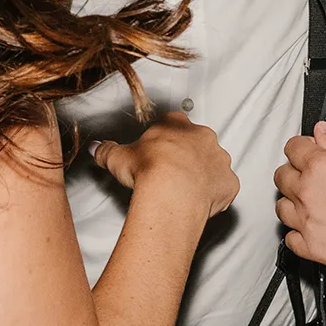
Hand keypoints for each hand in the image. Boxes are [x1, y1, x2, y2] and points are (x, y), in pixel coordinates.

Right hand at [93, 111, 238, 219]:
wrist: (172, 192)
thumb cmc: (148, 170)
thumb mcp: (118, 157)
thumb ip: (107, 150)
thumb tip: (97, 148)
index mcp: (177, 125)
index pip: (173, 123)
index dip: (165, 138)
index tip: (158, 150)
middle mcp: (203, 137)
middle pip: (197, 141)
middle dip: (187, 155)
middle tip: (171, 172)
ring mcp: (219, 159)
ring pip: (214, 163)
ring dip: (203, 173)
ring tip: (185, 190)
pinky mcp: (228, 182)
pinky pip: (224, 186)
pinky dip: (215, 193)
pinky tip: (200, 202)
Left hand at [274, 123, 325, 274]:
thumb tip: (321, 133)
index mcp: (319, 167)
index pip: (292, 149)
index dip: (300, 148)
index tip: (305, 151)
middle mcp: (309, 193)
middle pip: (282, 177)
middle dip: (293, 172)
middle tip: (309, 176)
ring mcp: (308, 222)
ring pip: (282, 208)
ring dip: (293, 203)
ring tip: (310, 203)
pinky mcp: (314, 247)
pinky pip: (291, 239)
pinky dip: (298, 233)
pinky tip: (312, 227)